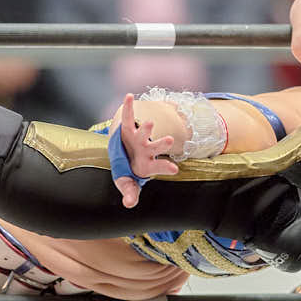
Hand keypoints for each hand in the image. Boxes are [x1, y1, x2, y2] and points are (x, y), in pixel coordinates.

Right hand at [113, 93, 177, 207]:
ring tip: (148, 122)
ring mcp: (138, 139)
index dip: (166, 167)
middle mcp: (147, 150)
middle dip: (161, 144)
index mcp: (148, 164)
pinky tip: (128, 95)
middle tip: (168, 140)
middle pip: (155, 147)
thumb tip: (129, 204)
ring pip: (143, 133)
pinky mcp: (127, 130)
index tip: (175, 168)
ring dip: (145, 128)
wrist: (126, 155)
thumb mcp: (127, 184)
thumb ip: (130, 192)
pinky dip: (127, 107)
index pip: (158, 166)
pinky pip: (126, 118)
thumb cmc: (128, 171)